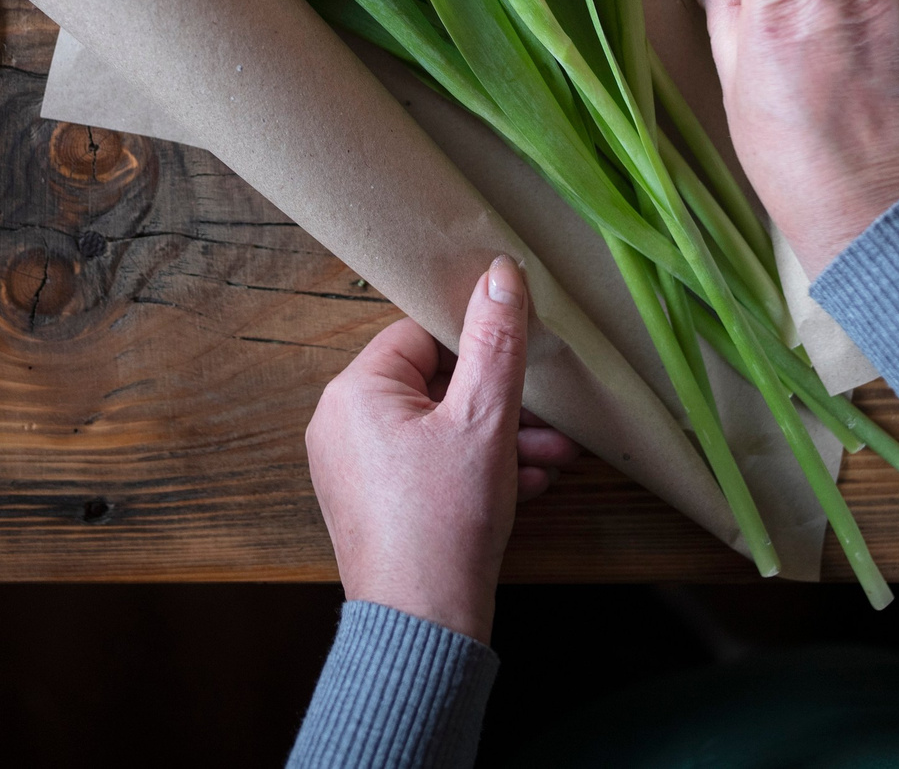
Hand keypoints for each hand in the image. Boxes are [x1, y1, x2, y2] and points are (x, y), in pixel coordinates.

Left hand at [303, 256, 581, 643]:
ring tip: (556, 458)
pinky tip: (528, 485)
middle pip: (434, 386)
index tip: (522, 356)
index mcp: (355, 391)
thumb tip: (499, 272)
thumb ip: (495, 341)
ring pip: (438, 431)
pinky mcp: (374, 505)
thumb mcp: (486, 418)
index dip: (476, 342)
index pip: (419, 334)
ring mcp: (354, 469)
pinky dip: (475, 470)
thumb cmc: (446, 519)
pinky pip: (428, 467)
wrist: (423, 625)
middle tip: (552, 419)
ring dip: (500, 439)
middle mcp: (342, 424)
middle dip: (502, 403)